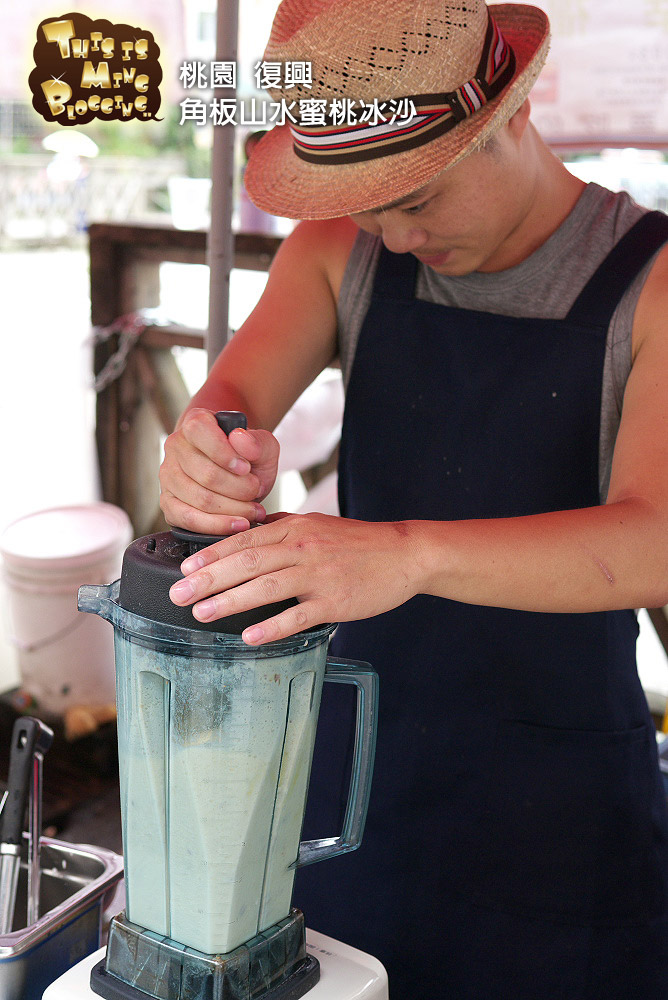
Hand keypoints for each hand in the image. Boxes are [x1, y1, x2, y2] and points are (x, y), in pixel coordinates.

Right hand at [159, 408, 279, 535]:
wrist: (238, 472)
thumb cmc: (247, 457)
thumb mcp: (263, 446)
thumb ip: (257, 442)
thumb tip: (240, 439)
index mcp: (195, 423)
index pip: (199, 432)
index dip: (225, 453)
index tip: (246, 468)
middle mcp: (176, 447)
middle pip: (206, 474)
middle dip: (239, 488)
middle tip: (256, 491)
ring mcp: (169, 476)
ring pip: (200, 499)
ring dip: (233, 509)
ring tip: (253, 509)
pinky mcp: (169, 503)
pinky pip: (188, 520)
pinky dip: (216, 526)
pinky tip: (237, 524)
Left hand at [168, 512, 424, 643]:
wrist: (404, 554)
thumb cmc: (359, 543)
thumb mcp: (317, 524)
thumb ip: (282, 527)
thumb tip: (248, 531)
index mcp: (295, 527)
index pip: (244, 540)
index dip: (211, 555)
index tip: (185, 569)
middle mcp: (302, 547)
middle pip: (247, 562)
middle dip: (208, 579)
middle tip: (178, 594)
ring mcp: (319, 574)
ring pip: (266, 586)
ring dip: (229, 601)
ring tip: (202, 614)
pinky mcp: (335, 601)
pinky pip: (298, 615)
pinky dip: (272, 625)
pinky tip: (250, 636)